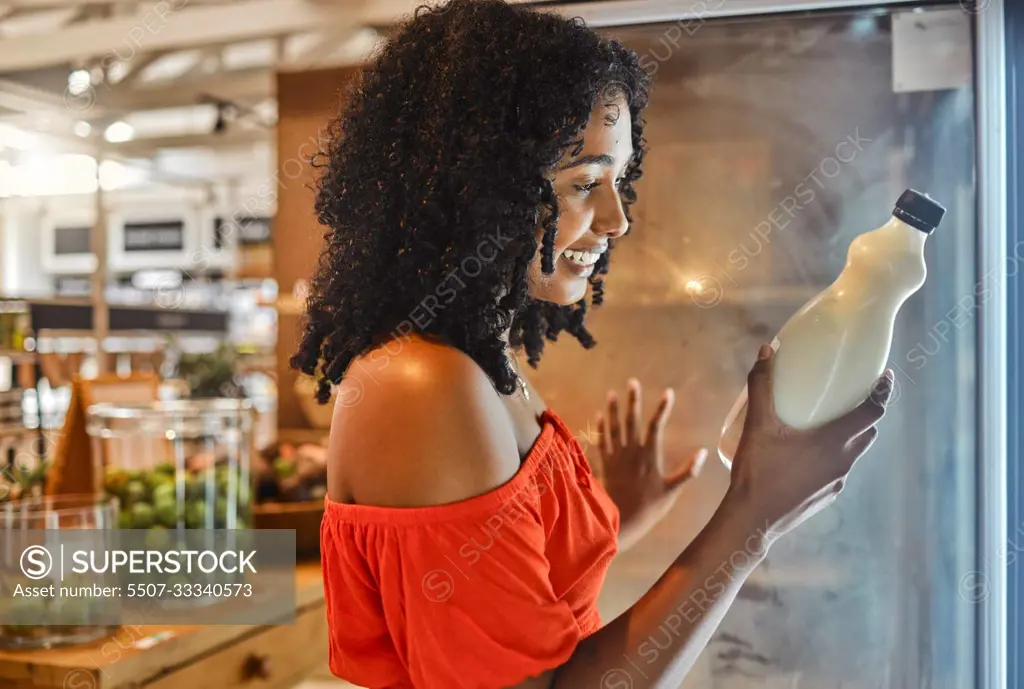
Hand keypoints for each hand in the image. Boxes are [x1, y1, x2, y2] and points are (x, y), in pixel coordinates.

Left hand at [595, 378, 707, 548]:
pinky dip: (600, 428)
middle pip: (632, 421)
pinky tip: (600, 415)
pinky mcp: (605, 464)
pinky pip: (601, 442)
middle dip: (634, 401)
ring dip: (613, 410)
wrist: (622, 522)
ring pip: (614, 428)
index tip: (668, 392)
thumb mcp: (672, 491)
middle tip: (633, 382)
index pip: (656, 426)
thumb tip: (703, 453)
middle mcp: (632, 453)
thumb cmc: (650, 508)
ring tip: (612, 393)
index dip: (663, 408)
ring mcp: (616, 457)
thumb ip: (688, 472)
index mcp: (650, 457)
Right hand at [726, 344, 892, 546]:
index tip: (887, 376)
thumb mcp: (757, 424)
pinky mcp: (827, 495)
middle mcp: (843, 462)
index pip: (873, 412)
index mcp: (834, 442)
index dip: (884, 392)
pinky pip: (838, 469)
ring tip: (829, 423)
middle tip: (853, 396)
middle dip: (867, 412)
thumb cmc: (757, 471)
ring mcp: (837, 482)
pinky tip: (809, 454)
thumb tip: (767, 351)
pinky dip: (834, 455)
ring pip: (854, 452)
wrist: (752, 520)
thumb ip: (761, 386)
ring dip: (851, 435)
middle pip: (868, 431)